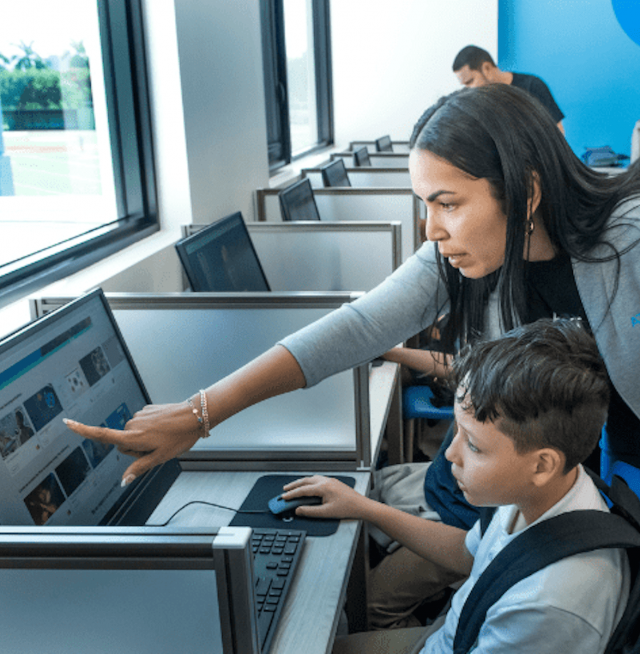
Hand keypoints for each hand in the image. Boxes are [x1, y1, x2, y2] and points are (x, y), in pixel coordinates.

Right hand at [64, 401, 202, 484]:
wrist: (195, 415)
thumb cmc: (179, 437)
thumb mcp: (159, 458)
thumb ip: (139, 468)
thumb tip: (123, 481)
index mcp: (133, 436)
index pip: (102, 434)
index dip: (83, 430)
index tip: (67, 422)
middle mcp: (133, 424)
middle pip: (123, 442)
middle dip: (135, 448)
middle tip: (156, 447)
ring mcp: (140, 415)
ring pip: (133, 434)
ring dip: (143, 438)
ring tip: (162, 438)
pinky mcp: (147, 409)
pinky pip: (142, 424)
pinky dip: (150, 429)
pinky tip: (164, 429)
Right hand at [282, 475, 368, 519]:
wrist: (361, 506)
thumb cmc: (348, 508)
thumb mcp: (326, 513)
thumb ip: (310, 511)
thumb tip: (299, 510)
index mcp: (323, 487)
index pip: (303, 490)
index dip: (291, 494)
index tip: (283, 497)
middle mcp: (326, 481)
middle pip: (305, 481)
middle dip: (293, 485)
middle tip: (285, 490)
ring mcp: (330, 481)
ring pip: (311, 479)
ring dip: (301, 483)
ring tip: (294, 487)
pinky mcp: (334, 483)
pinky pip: (318, 479)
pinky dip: (309, 482)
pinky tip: (309, 487)